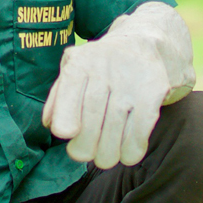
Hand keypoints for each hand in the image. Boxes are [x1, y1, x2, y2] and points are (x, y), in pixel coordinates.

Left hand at [43, 3, 194, 168]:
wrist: (143, 43)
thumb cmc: (98, 66)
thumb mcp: (73, 70)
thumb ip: (58, 96)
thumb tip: (49, 124)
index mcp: (80, 63)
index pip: (69, 90)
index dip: (66, 115)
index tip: (65, 135)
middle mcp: (105, 67)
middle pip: (92, 113)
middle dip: (86, 143)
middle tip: (83, 155)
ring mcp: (131, 79)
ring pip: (117, 123)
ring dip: (110, 150)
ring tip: (105, 159)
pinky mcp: (153, 90)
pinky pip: (141, 125)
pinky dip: (134, 147)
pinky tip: (128, 155)